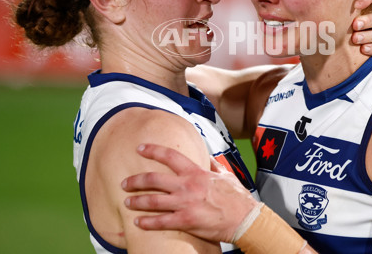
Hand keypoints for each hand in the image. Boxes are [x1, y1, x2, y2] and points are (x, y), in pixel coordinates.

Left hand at [122, 144, 258, 242]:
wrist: (246, 218)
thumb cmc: (238, 198)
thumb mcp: (226, 175)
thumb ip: (215, 166)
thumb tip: (209, 158)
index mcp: (196, 172)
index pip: (170, 156)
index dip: (153, 150)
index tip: (140, 148)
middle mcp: (188, 185)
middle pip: (154, 179)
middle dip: (136, 180)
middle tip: (125, 182)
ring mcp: (186, 203)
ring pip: (153, 201)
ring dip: (137, 201)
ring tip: (127, 202)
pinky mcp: (187, 221)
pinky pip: (161, 222)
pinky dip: (147, 222)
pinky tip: (137, 223)